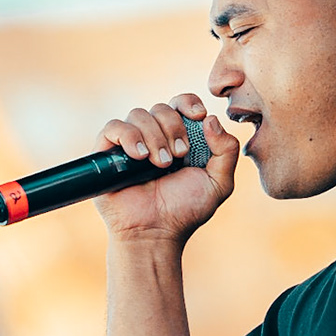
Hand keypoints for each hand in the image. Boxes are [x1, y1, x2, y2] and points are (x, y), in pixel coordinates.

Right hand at [93, 95, 238, 244]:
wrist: (155, 233)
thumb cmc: (185, 210)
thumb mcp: (218, 182)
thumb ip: (226, 150)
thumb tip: (210, 118)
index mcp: (179, 136)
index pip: (181, 102)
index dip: (189, 102)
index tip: (198, 116)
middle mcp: (154, 135)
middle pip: (161, 107)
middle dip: (173, 128)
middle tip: (178, 156)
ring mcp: (130, 143)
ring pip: (139, 114)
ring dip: (154, 136)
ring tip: (159, 164)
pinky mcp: (108, 153)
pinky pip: (114, 127)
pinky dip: (129, 136)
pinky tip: (140, 157)